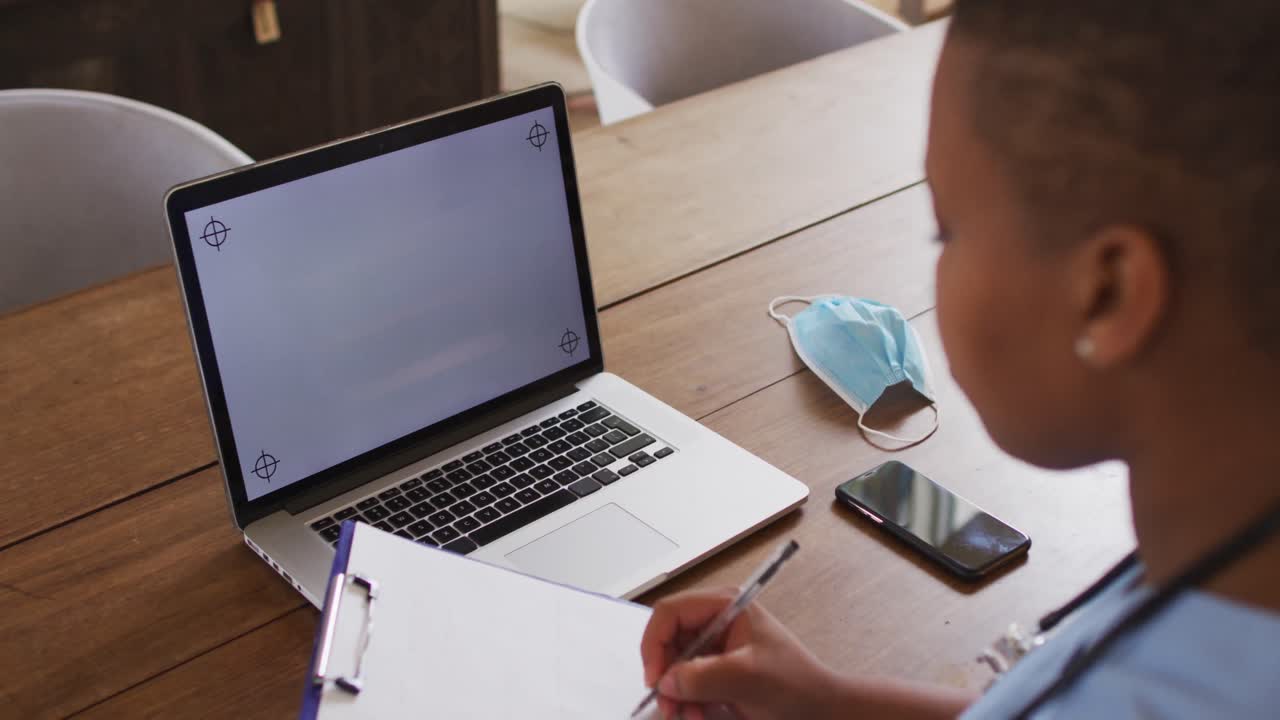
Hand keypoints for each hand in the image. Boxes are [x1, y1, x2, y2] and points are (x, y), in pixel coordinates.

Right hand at [639, 588, 843, 719]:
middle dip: (666, 675)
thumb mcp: (747, 677)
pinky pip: (688, 681)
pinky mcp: (717, 669)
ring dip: (676, 693)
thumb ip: (703, 676)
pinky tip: (697, 715)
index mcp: (726, 605)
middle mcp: (717, 620)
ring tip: (688, 716)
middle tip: (670, 706)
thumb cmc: (796, 684)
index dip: (655, 643)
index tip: (655, 678)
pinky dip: (687, 701)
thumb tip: (666, 680)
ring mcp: (716, 645)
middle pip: (668, 640)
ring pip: (674, 665)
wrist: (821, 710)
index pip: (671, 612)